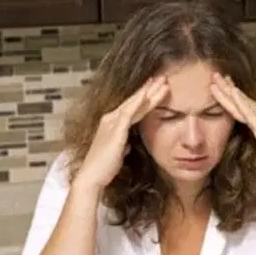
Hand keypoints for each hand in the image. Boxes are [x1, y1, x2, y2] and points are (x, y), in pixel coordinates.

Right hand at [75, 76, 168, 192]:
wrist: (92, 176)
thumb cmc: (104, 168)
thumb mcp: (117, 153)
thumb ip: (123, 145)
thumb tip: (128, 145)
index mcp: (112, 124)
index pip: (132, 108)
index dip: (145, 98)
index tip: (157, 88)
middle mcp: (110, 119)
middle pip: (135, 102)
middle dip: (150, 89)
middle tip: (163, 78)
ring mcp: (112, 123)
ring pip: (134, 104)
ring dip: (149, 92)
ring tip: (162, 82)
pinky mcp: (115, 130)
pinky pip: (129, 113)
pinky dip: (138, 102)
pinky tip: (148, 94)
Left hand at [210, 73, 255, 185]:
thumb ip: (255, 133)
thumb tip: (248, 130)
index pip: (243, 103)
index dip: (231, 93)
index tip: (221, 83)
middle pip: (241, 100)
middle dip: (226, 87)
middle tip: (214, 74)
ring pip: (242, 103)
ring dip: (228, 91)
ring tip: (217, 80)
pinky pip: (250, 114)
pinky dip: (241, 102)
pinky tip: (234, 93)